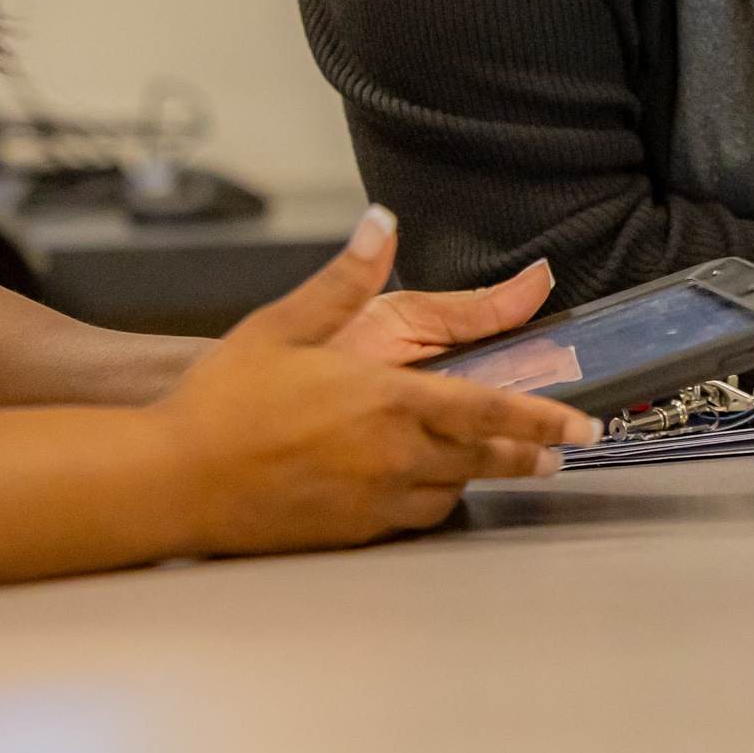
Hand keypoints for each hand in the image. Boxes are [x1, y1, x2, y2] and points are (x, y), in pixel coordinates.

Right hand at [158, 208, 598, 555]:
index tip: (582, 426)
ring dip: (483, 475)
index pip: (488, 409)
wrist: (172, 481)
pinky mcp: (350, 530)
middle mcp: (391, 455)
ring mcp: (373, 500)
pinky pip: (413, 518)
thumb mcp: (282, 324)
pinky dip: (434, 500)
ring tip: (508, 464)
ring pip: (453, 490)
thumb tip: (380, 222)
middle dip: (531, 451)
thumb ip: (344, 277)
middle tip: (564, 450)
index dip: (542, 418)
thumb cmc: (221, 402)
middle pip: (485, 457)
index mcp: (385, 400)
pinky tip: (431, 488)